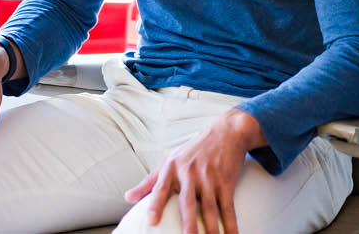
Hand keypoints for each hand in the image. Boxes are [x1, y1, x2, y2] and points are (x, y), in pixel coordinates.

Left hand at [124, 108, 261, 233]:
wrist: (225, 133)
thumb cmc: (193, 150)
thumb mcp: (169, 161)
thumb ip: (149, 181)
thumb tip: (128, 197)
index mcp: (172, 168)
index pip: (161, 188)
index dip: (155, 205)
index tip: (151, 221)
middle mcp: (190, 173)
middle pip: (188, 202)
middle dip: (188, 223)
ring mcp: (209, 178)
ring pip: (210, 208)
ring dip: (211, 229)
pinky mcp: (226, 182)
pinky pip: (228, 207)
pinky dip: (230, 225)